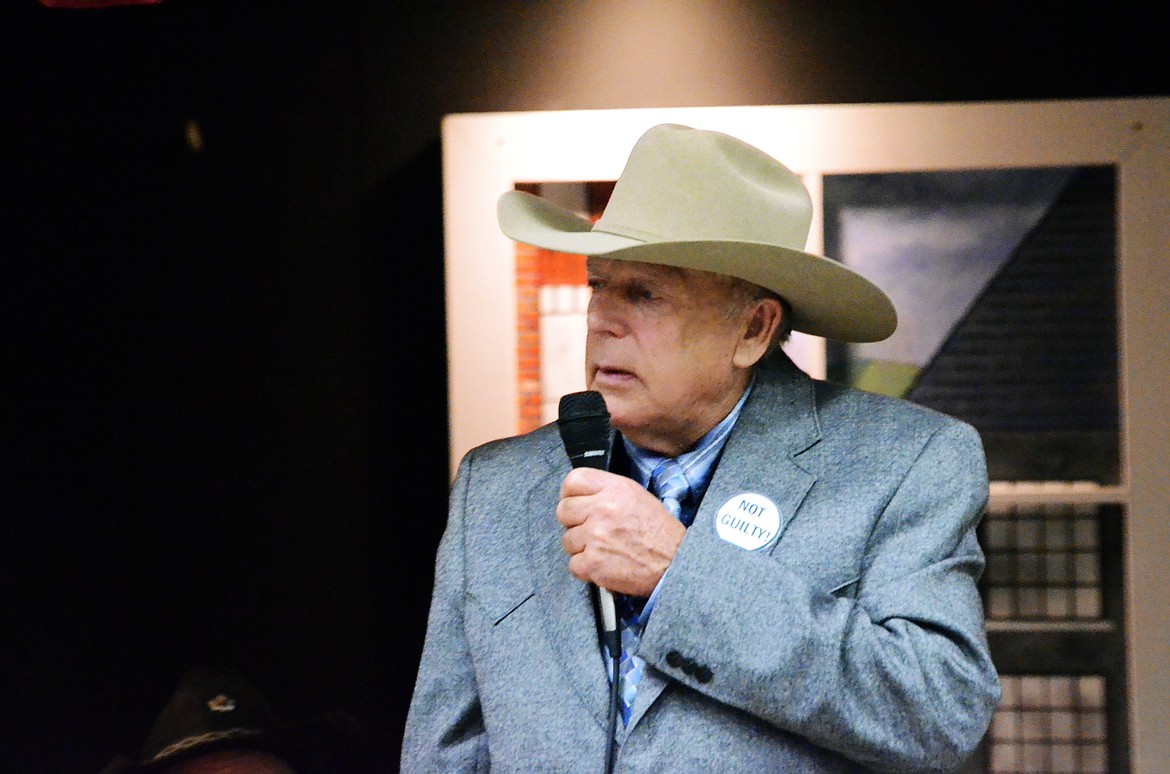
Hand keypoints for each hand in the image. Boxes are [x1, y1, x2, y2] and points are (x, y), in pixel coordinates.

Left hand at [557, 467, 685, 596]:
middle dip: (573, 522)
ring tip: (603, 550)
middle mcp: (603, 509)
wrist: (676, 565)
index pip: (573, 480)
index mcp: (615, 489)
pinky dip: (586, 568)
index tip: (575, 502)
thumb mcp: (638, 497)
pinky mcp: (592, 563)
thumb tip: (582, 496)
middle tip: (590, 530)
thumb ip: (608, 492)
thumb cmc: (660, 533)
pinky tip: (603, 565)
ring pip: (567, 540)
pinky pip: (573, 564)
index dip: (570, 493)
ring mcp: (595, 537)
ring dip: (581, 547)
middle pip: (563, 510)